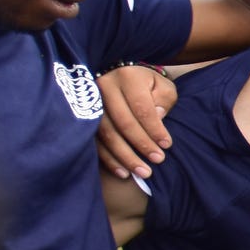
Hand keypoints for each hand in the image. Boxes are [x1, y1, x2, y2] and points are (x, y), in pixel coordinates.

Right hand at [95, 65, 178, 179]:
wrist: (117, 77)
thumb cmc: (145, 84)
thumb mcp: (161, 85)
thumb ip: (163, 100)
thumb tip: (158, 118)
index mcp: (127, 77)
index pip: (142, 107)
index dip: (155, 129)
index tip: (167, 145)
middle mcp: (104, 87)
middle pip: (123, 122)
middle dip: (142, 145)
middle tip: (158, 160)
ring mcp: (90, 103)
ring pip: (106, 135)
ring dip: (125, 157)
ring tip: (143, 172)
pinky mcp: (82, 118)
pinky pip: (94, 143)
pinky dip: (109, 160)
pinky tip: (123, 172)